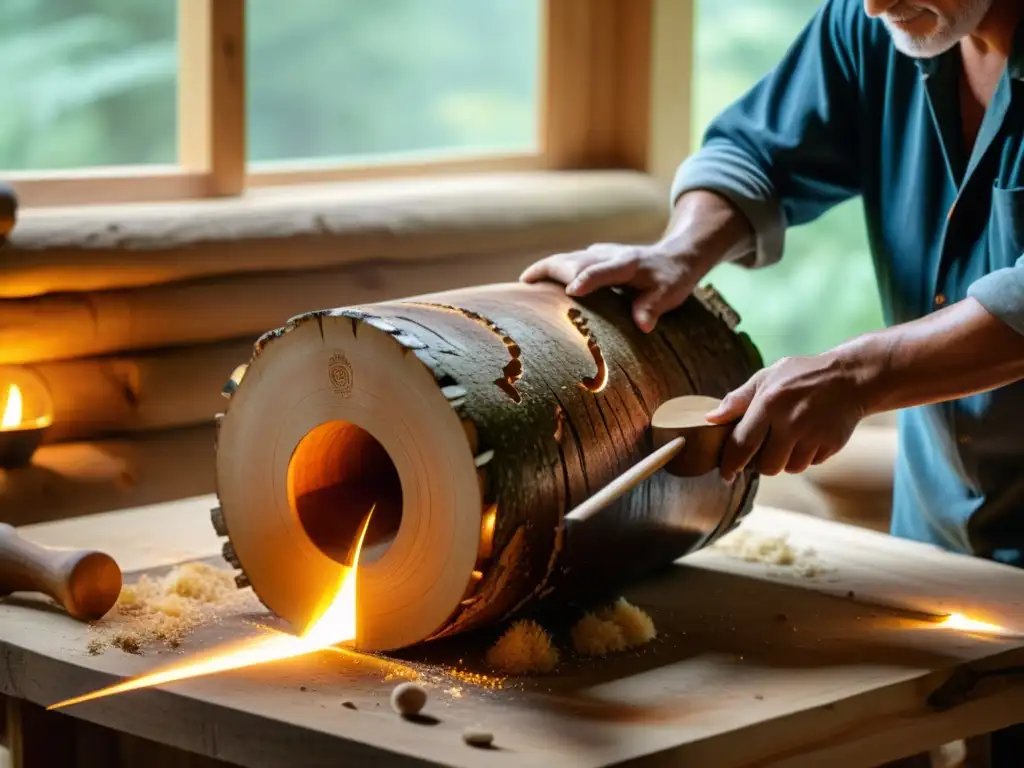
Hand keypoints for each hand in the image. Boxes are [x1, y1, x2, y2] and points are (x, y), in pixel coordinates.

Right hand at [519, 242, 707, 332]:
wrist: (675, 256)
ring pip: (567, 258)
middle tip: (529, 284)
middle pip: (576, 260)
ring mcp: (599, 254)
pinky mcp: (593, 257)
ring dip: (546, 268)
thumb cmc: (671, 279)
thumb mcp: (670, 294)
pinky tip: (534, 282)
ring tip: (524, 283)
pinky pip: (568, 261)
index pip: (604, 270)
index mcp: (628, 264)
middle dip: (553, 270)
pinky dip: (550, 269)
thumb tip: (643, 325)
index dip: (587, 279)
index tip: (571, 291)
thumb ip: (654, 307)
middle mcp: (609, 255)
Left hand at [703, 352, 873, 480]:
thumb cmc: (801, 376)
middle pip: (766, 466)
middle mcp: (791, 421)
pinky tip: (809, 435)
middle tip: (766, 447)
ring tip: (791, 437)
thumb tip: (710, 419)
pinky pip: (810, 463)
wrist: (851, 377)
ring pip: (789, 468)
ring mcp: (813, 435)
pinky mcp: (831, 445)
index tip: (725, 475)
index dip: (730, 464)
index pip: (741, 444)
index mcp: (769, 403)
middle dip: (761, 463)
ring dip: (785, 460)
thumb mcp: (766, 378)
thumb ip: (738, 400)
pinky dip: (806, 456)